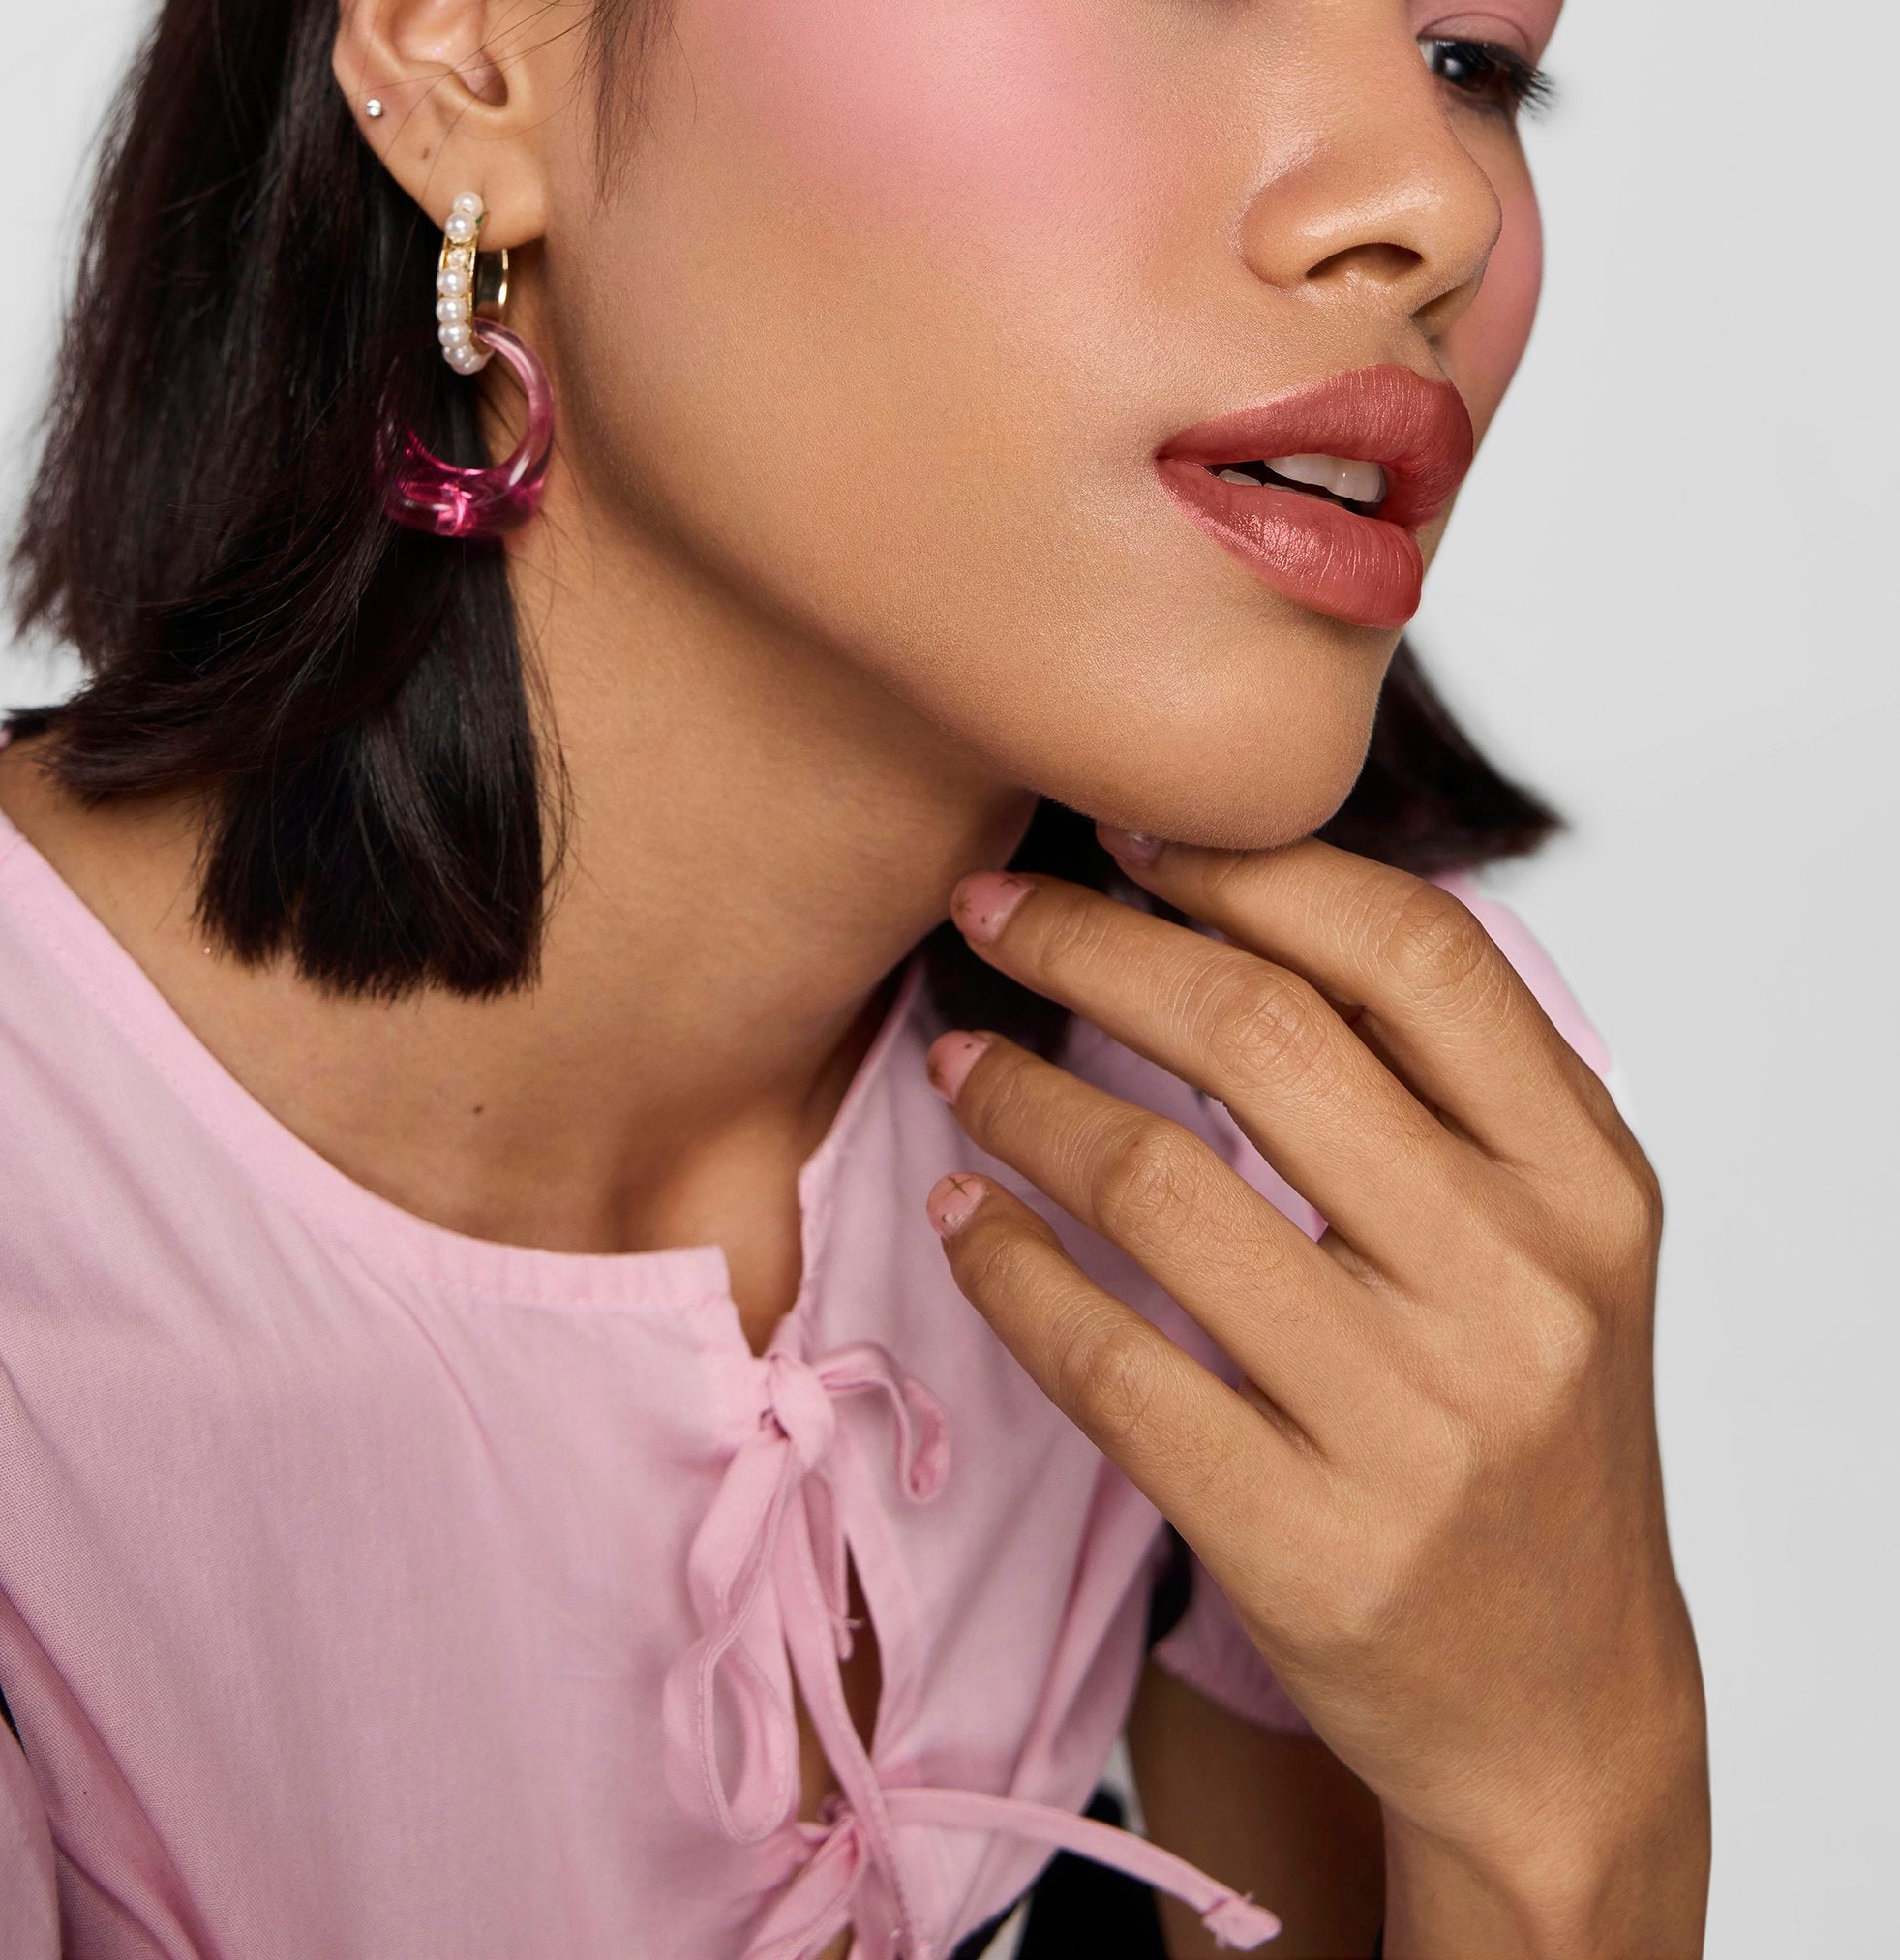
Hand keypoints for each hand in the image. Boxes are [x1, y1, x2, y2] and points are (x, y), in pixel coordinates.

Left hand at [925, 837, 1708, 1959]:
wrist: (1564, 1708)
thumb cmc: (1528, 1424)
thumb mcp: (1555, 1238)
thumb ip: (1449, 1081)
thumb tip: (1246, 893)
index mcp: (1586, 1181)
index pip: (1413, 953)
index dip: (1253, 869)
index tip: (1129, 836)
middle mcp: (1514, 1284)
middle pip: (1263, 1037)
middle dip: (1096, 946)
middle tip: (993, 909)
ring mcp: (1410, 1422)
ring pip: (1160, 1188)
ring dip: (1025, 1095)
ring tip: (957, 1056)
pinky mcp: (1303, 1539)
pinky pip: (1108, 1363)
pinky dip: (1008, 1265)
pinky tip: (961, 1210)